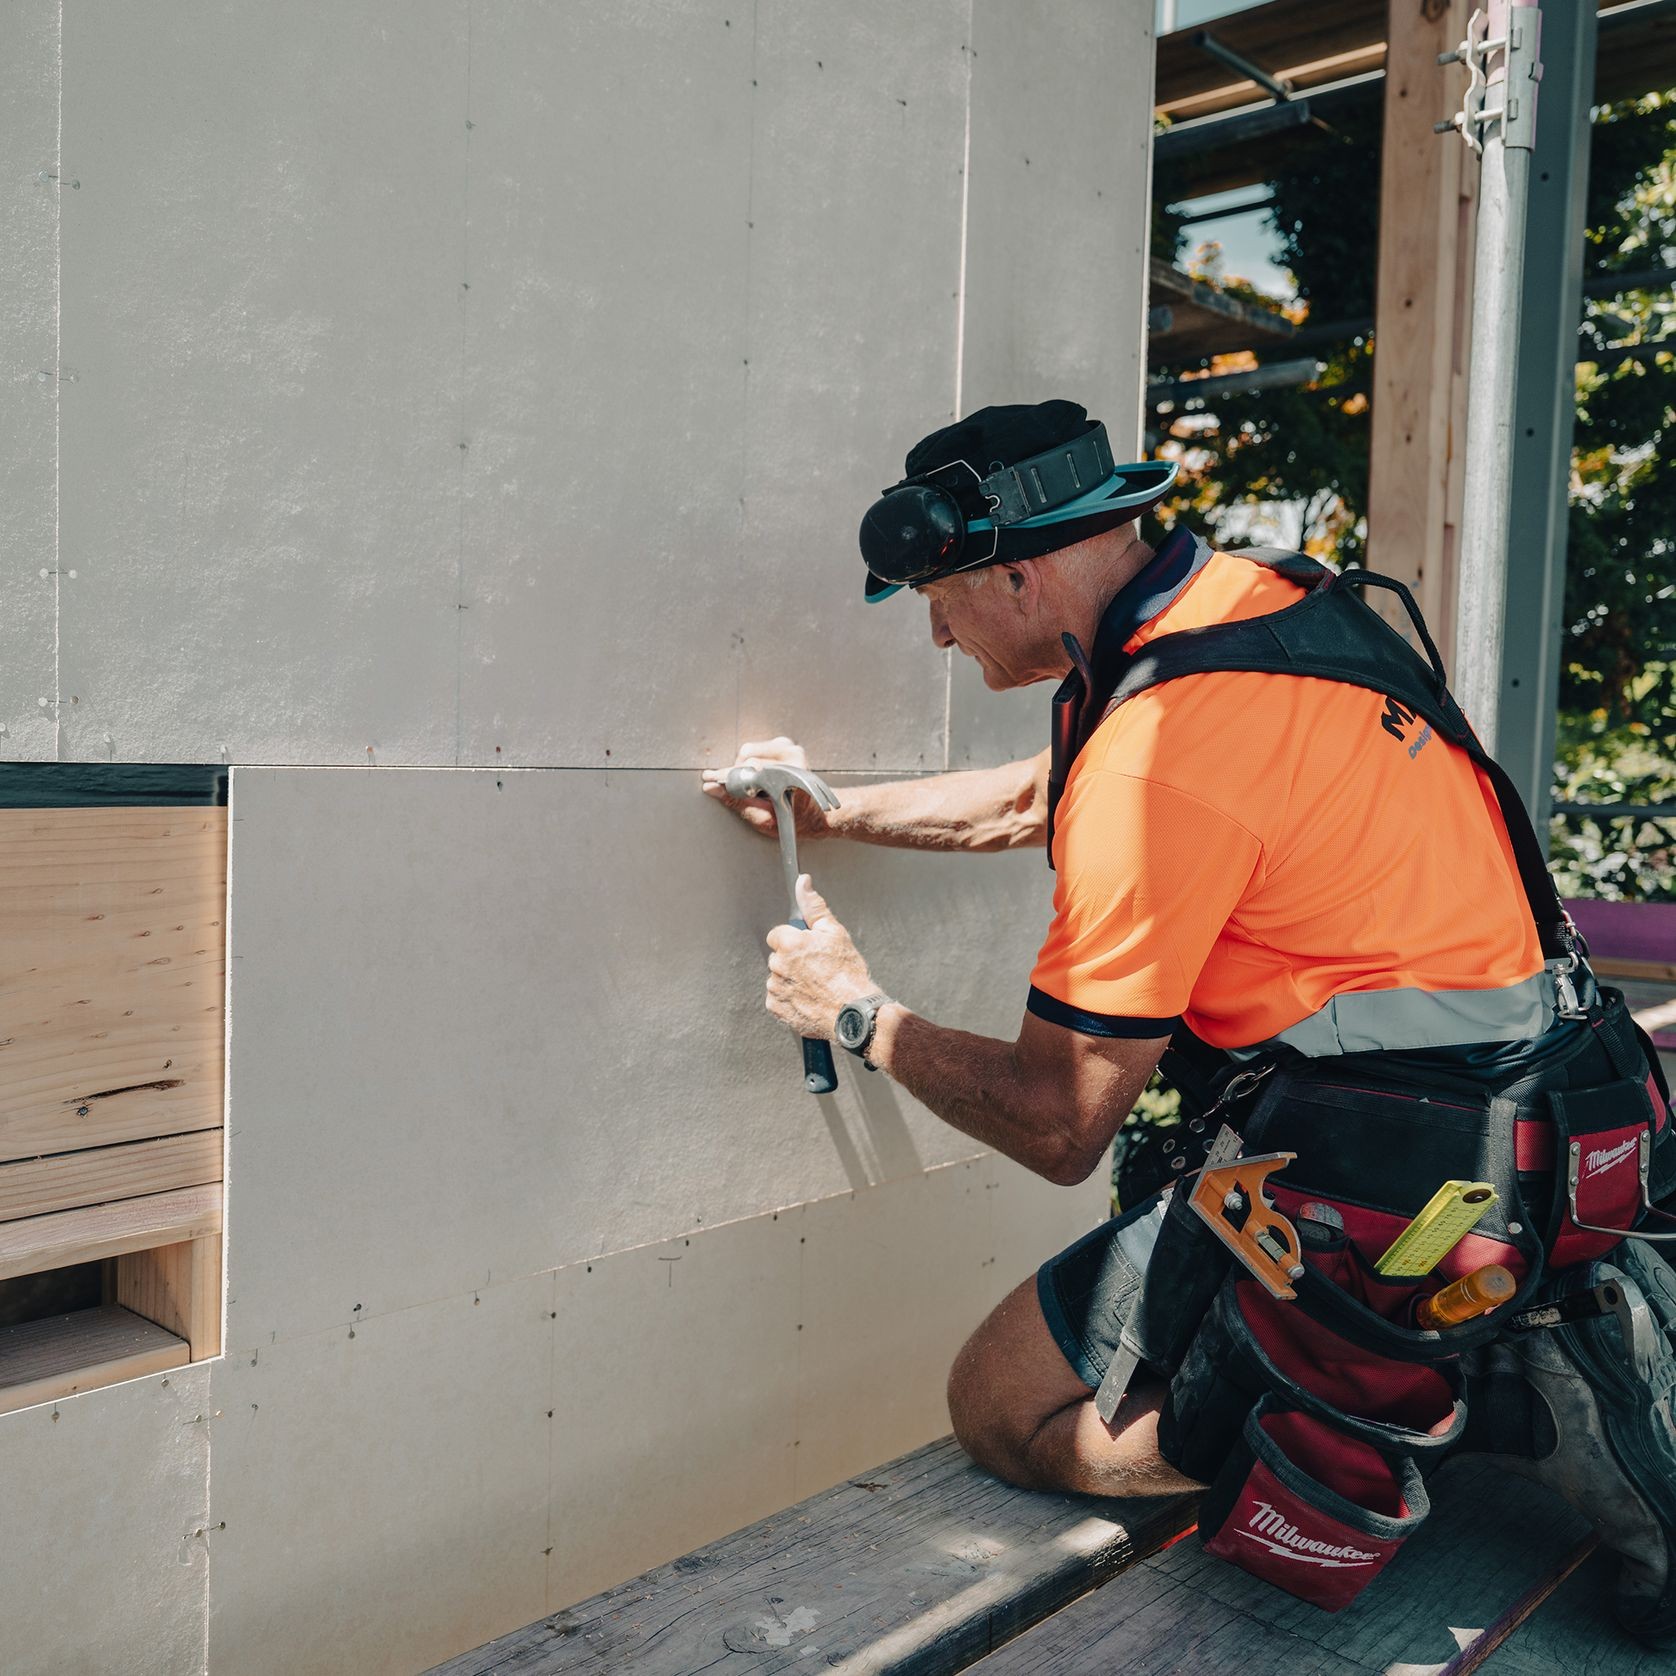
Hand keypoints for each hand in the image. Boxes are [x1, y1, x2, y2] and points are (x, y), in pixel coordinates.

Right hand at [702, 737, 830, 839]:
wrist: (814, 812)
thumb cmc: (793, 819)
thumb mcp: (763, 819)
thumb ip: (738, 803)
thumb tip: (712, 788)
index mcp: (790, 776)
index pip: (750, 770)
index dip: (727, 776)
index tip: (710, 778)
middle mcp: (792, 757)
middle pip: (748, 758)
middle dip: (734, 774)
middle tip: (730, 788)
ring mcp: (790, 748)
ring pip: (749, 751)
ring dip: (743, 768)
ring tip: (753, 786)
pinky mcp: (785, 744)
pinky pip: (756, 748)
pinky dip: (750, 761)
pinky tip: (759, 777)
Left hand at [765, 877, 874, 1039]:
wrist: (853, 1011)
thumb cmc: (848, 973)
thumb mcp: (835, 932)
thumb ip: (814, 906)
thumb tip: (803, 883)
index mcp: (790, 944)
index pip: (778, 935)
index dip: (795, 940)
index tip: (809, 950)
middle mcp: (779, 966)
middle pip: (778, 957)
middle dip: (792, 960)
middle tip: (816, 968)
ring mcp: (776, 989)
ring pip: (777, 978)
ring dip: (790, 980)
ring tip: (814, 985)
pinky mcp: (777, 1009)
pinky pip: (777, 999)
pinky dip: (789, 999)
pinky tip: (808, 998)